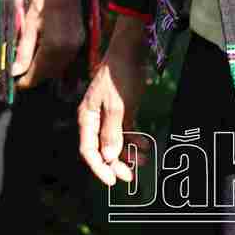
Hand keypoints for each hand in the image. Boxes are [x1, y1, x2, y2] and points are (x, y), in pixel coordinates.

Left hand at [13, 0, 86, 86]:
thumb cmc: (43, 2)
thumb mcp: (28, 25)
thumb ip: (23, 50)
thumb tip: (15, 71)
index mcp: (52, 47)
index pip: (38, 73)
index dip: (27, 81)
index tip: (16, 85)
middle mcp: (67, 51)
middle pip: (50, 74)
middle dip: (36, 79)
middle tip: (21, 79)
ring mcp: (76, 47)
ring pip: (59, 69)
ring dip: (46, 73)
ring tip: (30, 71)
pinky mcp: (80, 42)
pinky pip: (66, 61)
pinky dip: (55, 64)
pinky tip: (44, 60)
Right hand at [78, 25, 148, 185]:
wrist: (130, 52)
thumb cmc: (119, 78)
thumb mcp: (117, 106)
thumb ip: (112, 132)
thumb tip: (108, 157)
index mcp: (87, 117)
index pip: (88, 149)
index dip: (98, 167)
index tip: (112, 182)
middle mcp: (95, 119)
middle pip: (102, 149)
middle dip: (115, 164)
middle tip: (131, 176)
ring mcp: (109, 115)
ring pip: (115, 142)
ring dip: (129, 153)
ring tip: (145, 159)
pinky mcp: (121, 111)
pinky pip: (126, 132)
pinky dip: (135, 140)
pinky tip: (147, 145)